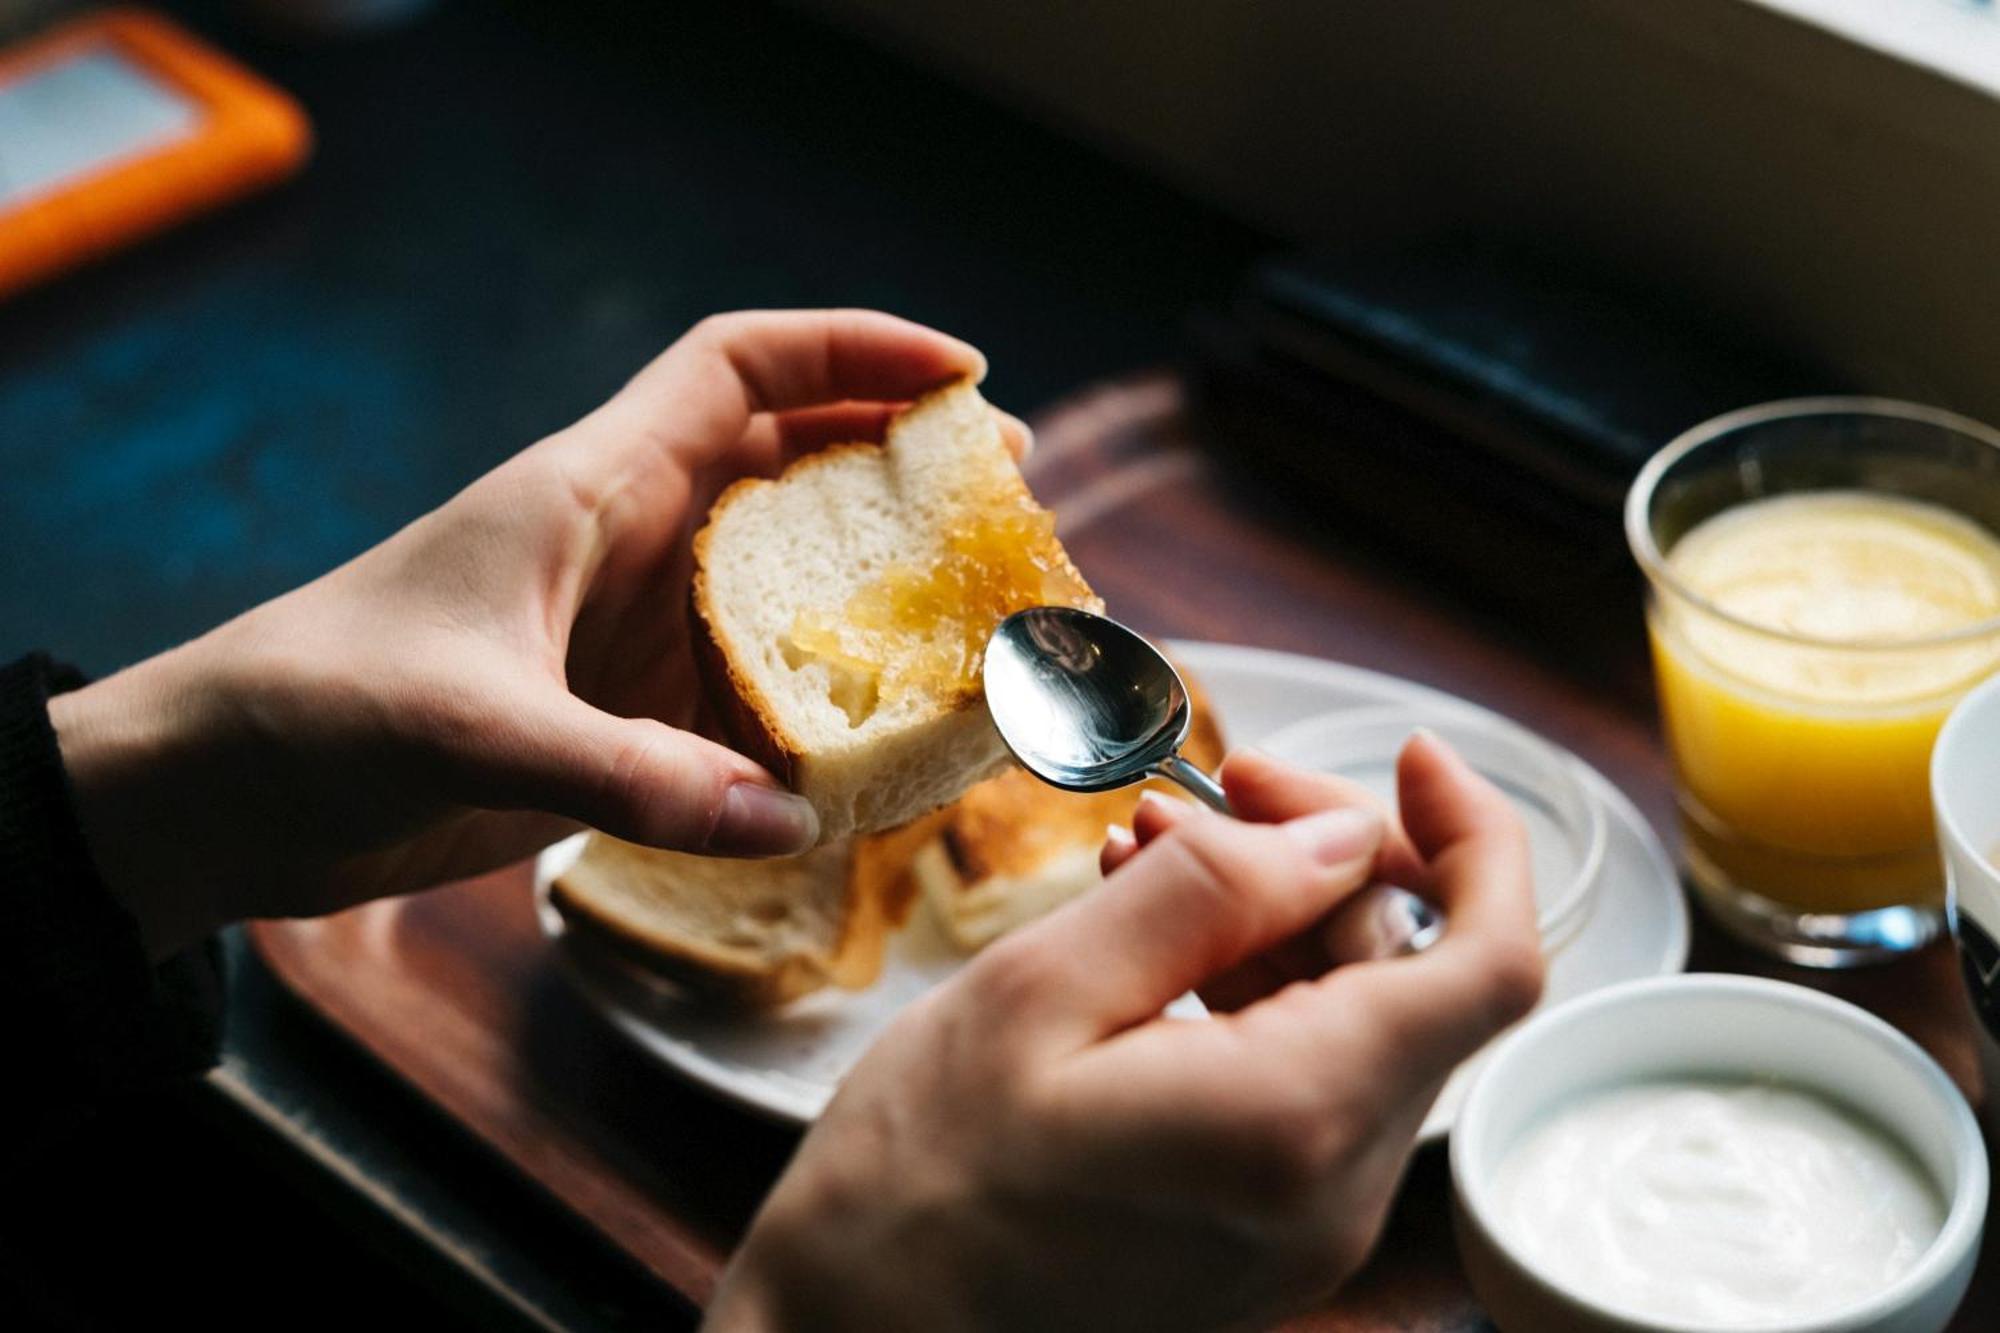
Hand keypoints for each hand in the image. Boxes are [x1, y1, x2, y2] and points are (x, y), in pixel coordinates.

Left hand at [50, 310, 1013, 959]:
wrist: (228, 790)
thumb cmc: (324, 707)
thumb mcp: (476, 728)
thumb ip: (632, 777)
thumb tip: (790, 817)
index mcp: (594, 485)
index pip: (741, 367)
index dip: (857, 347)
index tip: (967, 371)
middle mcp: (629, 543)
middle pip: (792, 464)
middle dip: (901, 465)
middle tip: (1006, 496)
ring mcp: (631, 631)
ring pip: (784, 583)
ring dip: (874, 591)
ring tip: (977, 616)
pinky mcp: (624, 717)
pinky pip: (750, 695)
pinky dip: (822, 707)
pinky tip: (882, 744)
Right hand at [706, 739, 1542, 1332]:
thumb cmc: (918, 1178)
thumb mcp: (1042, 992)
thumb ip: (1209, 896)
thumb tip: (1339, 837)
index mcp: (1294, 1121)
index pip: (1490, 965)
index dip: (1477, 839)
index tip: (1414, 758)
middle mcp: (1335, 1194)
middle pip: (1416, 981)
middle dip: (1331, 863)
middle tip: (1212, 792)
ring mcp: (1307, 1229)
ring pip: (1360, 1027)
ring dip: (1279, 924)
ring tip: (1145, 856)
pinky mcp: (1267, 1240)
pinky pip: (1306, 1085)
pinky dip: (1253, 995)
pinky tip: (1152, 946)